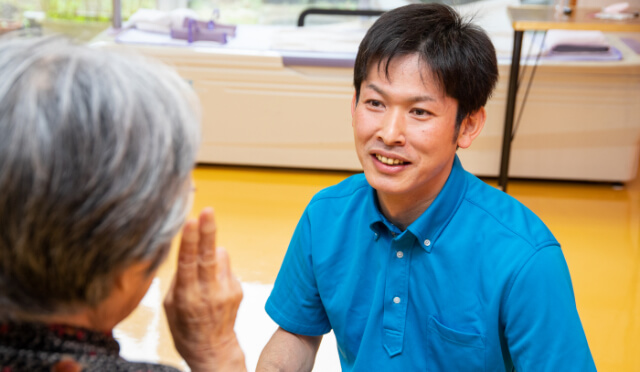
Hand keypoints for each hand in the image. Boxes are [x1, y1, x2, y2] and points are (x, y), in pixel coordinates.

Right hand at [164, 208, 245, 371]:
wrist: (213, 350)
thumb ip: (179, 278)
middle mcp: (208, 293)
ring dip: (211, 255)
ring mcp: (226, 291)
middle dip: (208, 231)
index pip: (187, 264)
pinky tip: (213, 287)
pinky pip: (226, 267)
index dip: (189, 241)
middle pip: (209, 256)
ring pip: (220, 257)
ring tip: (204, 275)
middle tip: (208, 211)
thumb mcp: (170, 305)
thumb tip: (188, 251)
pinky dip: (219, 270)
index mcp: (187, 296)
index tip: (191, 221)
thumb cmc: (185, 326)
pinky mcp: (238, 290)